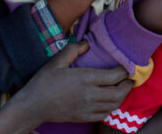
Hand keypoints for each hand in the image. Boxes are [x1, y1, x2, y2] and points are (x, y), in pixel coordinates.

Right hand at [9, 41, 132, 123]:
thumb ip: (74, 49)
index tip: (127, 66)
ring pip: (114, 104)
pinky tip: (109, 100)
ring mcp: (88, 108)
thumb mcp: (57, 61)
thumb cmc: (43, 82)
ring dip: (122, 96)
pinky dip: (111, 107)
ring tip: (122, 88)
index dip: (125, 70)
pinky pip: (105, 113)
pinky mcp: (84, 117)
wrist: (32, 107)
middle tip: (129, 78)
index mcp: (85, 78)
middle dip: (128, 84)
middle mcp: (90, 94)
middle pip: (119, 92)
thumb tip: (87, 42)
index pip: (115, 75)